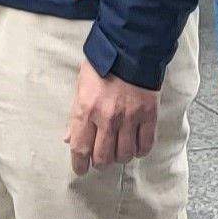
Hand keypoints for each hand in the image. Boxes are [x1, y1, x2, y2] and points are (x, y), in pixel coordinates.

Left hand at [67, 60, 160, 174]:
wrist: (131, 49)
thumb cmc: (102, 66)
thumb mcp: (81, 86)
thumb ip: (75, 114)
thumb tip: (68, 138)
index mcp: (86, 109)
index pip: (80, 147)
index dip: (79, 164)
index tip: (80, 169)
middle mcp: (107, 118)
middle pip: (103, 157)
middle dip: (99, 163)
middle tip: (100, 160)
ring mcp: (130, 118)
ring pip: (124, 155)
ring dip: (119, 157)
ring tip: (117, 152)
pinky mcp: (148, 116)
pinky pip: (145, 145)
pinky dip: (140, 151)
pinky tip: (135, 147)